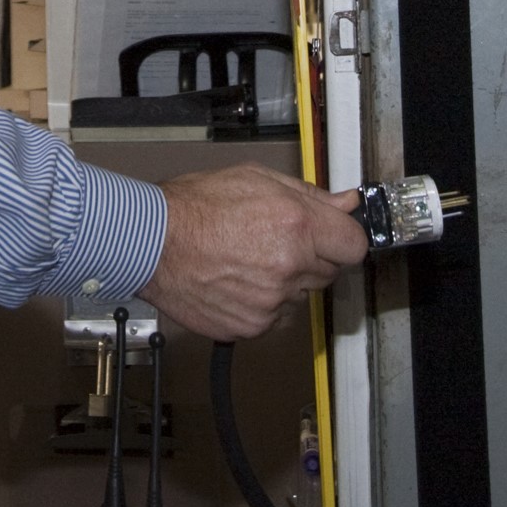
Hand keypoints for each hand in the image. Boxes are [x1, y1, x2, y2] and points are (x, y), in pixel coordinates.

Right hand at [142, 165, 368, 340]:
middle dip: (312, 258)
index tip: (334, 238)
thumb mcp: (256, 180)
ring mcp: (271, 301)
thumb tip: (345, 205)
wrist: (151, 244)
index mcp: (296, 225)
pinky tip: (237, 280)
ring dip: (286, 281)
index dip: (343, 239)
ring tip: (248, 259)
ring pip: (300, 295)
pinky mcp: (252, 325)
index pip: (354, 246)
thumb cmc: (194, 208)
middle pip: (329, 272)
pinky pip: (274, 316)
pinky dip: (262, 303)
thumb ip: (309, 196)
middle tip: (277, 242)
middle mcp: (289, 266)